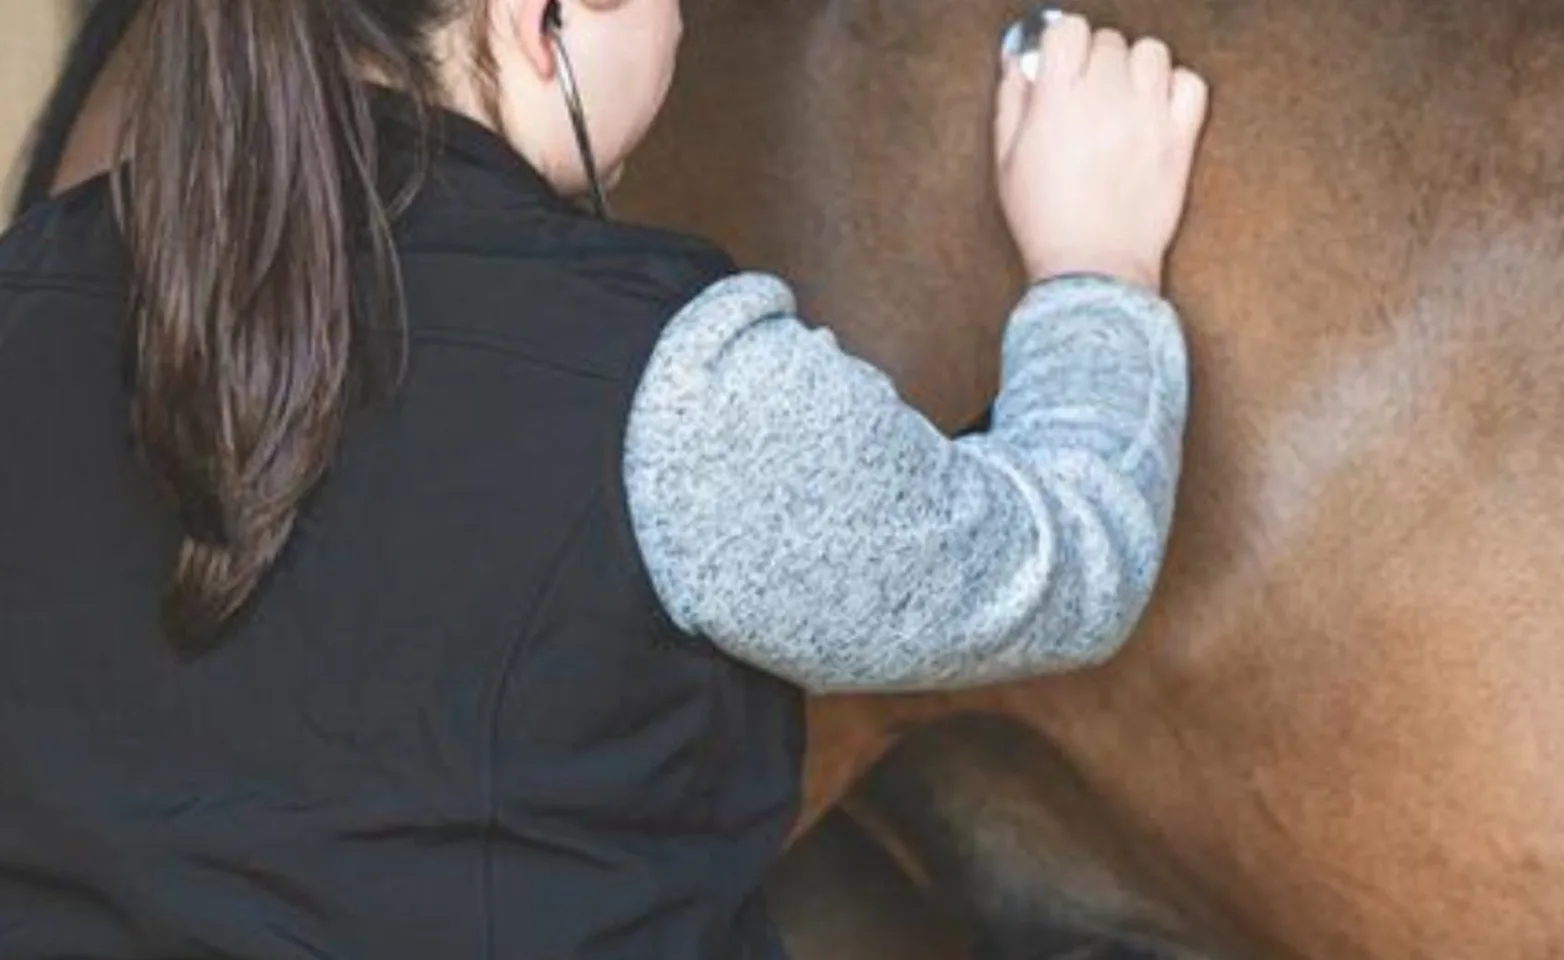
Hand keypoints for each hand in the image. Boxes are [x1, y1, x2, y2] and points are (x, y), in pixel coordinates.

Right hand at [994, 14, 1209, 291]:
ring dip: (1135, 69)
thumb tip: (1017, 61)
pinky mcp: (1179, 138)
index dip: (1062, 43)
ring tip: (1123, 99)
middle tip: (1087, 95)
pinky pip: (1190, 83)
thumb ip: (1011, 101)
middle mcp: (1106, 99)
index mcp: (1057, 101)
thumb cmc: (1044, 221)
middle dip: (1095, 62)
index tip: (1060, 63)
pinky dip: (1174, 87)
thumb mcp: (1005, 161)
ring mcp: (1148, 117)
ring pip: (1151, 52)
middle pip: (1109, 41)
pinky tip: (1154, 110)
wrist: (1092, 269)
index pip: (1068, 29)